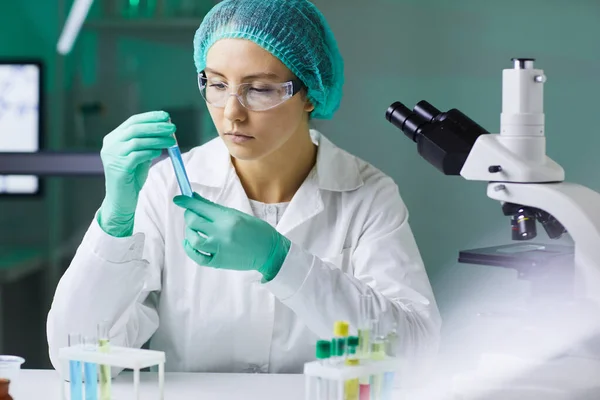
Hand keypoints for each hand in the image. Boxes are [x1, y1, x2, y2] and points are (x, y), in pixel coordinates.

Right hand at [98, 111, 176, 236]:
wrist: (122, 200)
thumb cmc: (132, 177)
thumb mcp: (140, 155)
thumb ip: (147, 143)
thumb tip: (165, 128)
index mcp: (113, 139)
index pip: (132, 122)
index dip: (150, 117)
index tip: (166, 116)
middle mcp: (110, 145)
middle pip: (135, 129)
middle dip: (156, 126)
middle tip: (172, 127)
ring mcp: (112, 156)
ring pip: (137, 141)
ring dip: (157, 139)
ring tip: (172, 140)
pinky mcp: (118, 169)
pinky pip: (136, 156)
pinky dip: (150, 152)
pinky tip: (159, 152)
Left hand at [173, 193, 290, 280]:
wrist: (269, 251)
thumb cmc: (257, 231)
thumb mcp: (238, 215)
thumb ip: (216, 209)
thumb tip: (197, 199)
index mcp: (228, 218)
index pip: (201, 207)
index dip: (187, 202)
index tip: (178, 199)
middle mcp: (221, 233)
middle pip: (193, 222)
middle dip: (189, 215)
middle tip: (191, 213)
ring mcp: (219, 249)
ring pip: (193, 239)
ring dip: (189, 232)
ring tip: (193, 229)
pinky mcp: (219, 262)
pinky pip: (198, 257)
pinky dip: (190, 249)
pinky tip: (190, 243)